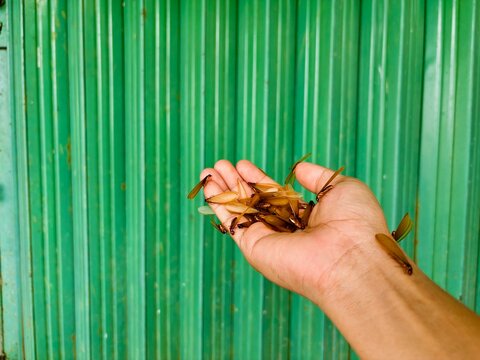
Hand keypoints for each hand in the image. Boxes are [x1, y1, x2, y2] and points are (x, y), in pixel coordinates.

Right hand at [200, 160, 390, 301]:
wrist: (352, 257)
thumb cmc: (356, 223)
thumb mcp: (341, 187)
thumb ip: (318, 177)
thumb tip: (299, 169)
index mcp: (305, 217)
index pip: (274, 194)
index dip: (257, 178)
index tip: (243, 163)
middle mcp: (284, 229)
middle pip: (253, 201)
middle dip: (235, 182)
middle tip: (220, 164)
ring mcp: (268, 238)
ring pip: (240, 210)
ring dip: (223, 189)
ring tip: (208, 170)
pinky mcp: (254, 247)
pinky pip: (232, 222)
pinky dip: (219, 204)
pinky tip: (209, 186)